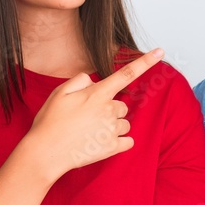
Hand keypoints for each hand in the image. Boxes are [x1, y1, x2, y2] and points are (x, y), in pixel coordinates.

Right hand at [27, 48, 163, 178]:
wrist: (45, 153)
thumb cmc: (49, 123)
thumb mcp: (59, 93)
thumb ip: (79, 81)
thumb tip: (92, 80)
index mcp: (97, 94)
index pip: (126, 73)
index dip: (145, 62)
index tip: (160, 51)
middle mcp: (108, 110)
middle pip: (122, 106)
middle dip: (110, 111)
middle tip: (88, 119)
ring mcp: (112, 130)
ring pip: (124, 124)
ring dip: (113, 127)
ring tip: (90, 133)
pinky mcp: (112, 148)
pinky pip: (128, 141)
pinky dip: (119, 143)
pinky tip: (100, 144)